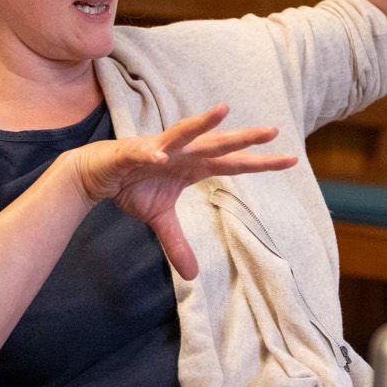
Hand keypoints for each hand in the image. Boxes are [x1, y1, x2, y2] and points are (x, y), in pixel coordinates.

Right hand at [63, 104, 297, 278]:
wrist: (95, 174)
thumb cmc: (132, 186)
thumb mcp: (159, 219)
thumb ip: (177, 243)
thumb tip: (192, 276)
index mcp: (193, 165)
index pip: (232, 164)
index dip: (260, 163)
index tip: (291, 160)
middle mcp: (181, 152)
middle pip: (217, 144)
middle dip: (243, 138)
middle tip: (272, 131)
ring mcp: (157, 149)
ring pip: (184, 133)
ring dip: (202, 123)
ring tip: (222, 110)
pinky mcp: (131, 152)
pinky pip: (144, 152)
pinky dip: (151, 154)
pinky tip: (160, 158)